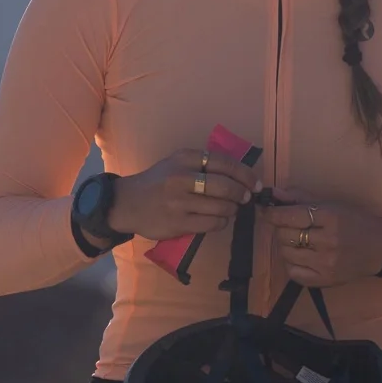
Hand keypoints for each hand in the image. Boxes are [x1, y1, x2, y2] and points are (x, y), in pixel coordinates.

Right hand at [107, 147, 259, 240]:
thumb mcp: (176, 163)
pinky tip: (218, 219)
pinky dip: (222, 222)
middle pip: (226, 186)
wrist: (126, 203)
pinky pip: (212, 223)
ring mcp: (179, 202)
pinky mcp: (178, 223)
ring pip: (222, 206)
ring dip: (232, 209)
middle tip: (246, 197)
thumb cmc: (157, 182)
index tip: (255, 182)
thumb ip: (203, 165)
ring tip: (230, 209)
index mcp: (184, 158)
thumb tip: (241, 175)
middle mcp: (181, 178)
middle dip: (242, 193)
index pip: (224, 163)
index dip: (245, 174)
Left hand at [260, 187, 381, 287]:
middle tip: (288, 226)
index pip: (292, 216)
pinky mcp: (323, 280)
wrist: (381, 249)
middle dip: (281, 229)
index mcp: (331, 218)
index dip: (274, 214)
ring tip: (296, 241)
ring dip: (285, 245)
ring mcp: (325, 263)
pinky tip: (300, 256)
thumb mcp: (333, 205)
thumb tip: (273, 193)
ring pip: (286, 253)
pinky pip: (293, 272)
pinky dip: (291, 263)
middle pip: (286, 235)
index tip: (268, 212)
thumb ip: (301, 199)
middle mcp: (327, 241)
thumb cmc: (356, 222)